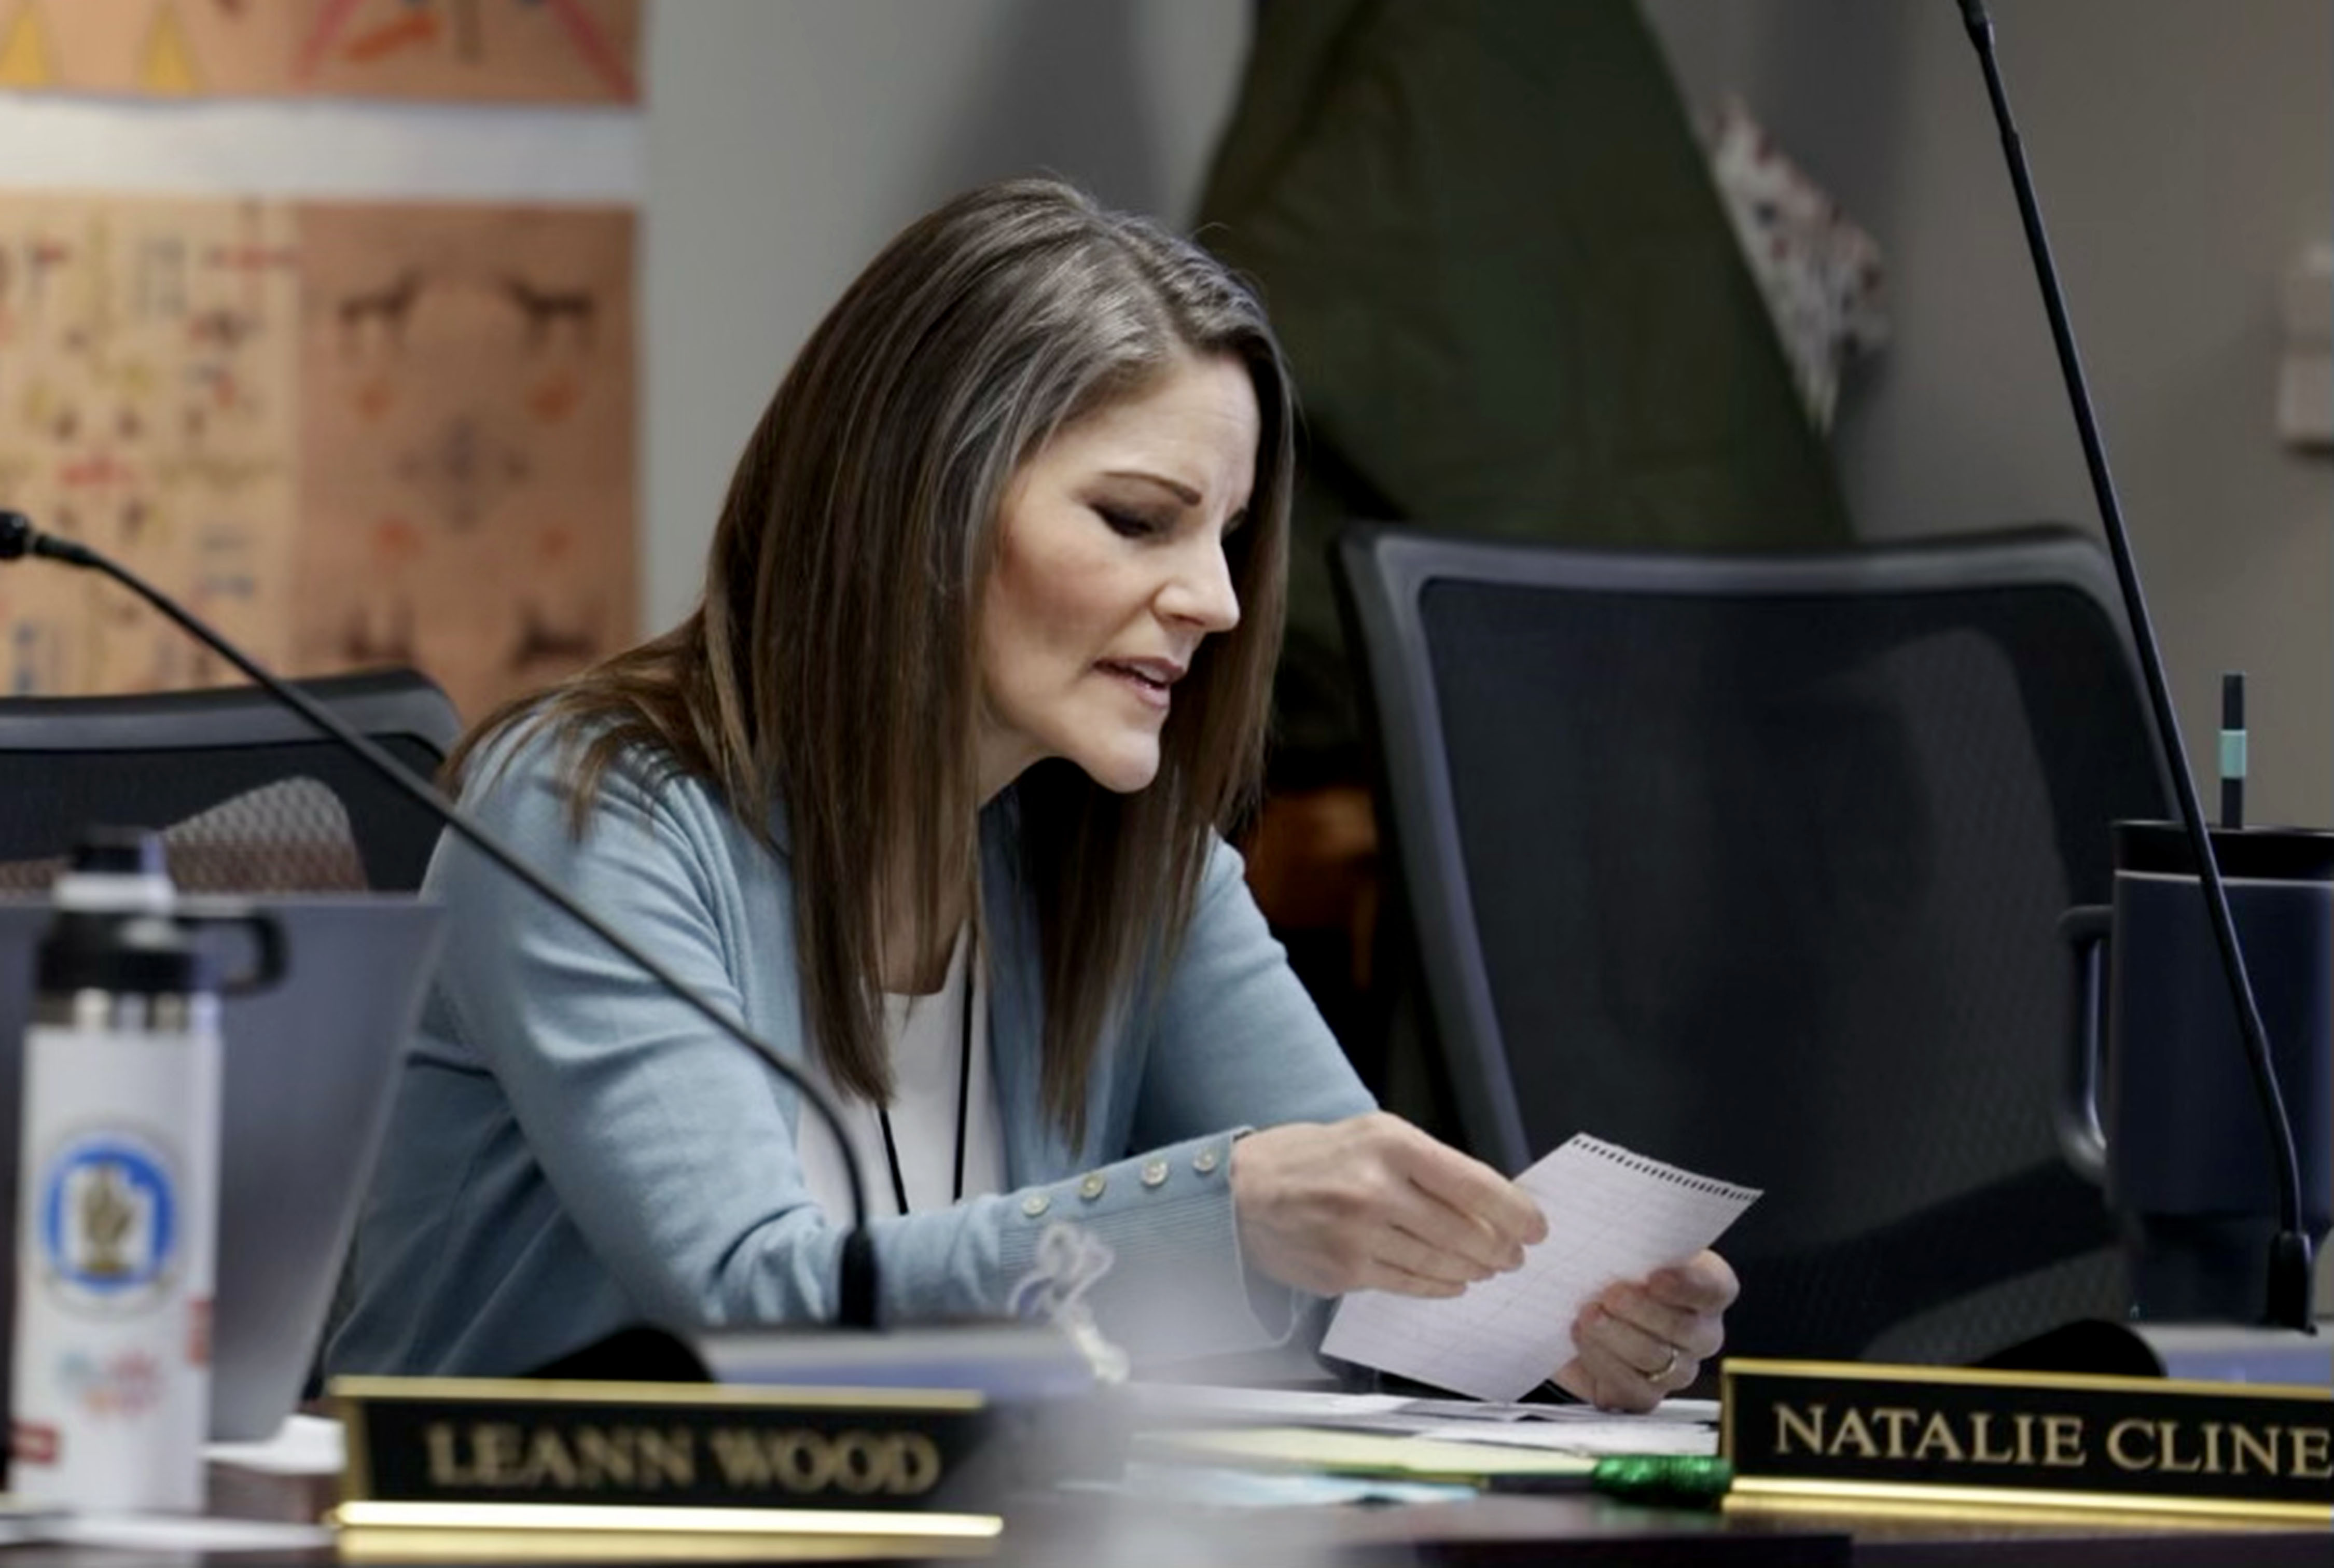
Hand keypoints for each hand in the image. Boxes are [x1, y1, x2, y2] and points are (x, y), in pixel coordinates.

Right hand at [1229, 1112, 1547, 1297]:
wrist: (1245, 1192)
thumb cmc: (1314, 1158)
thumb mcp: (1373, 1135)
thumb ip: (1427, 1165)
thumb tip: (1486, 1201)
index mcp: (1392, 1145)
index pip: (1474, 1184)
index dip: (1514, 1211)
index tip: (1536, 1226)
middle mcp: (1376, 1189)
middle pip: (1463, 1231)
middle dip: (1499, 1248)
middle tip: (1514, 1255)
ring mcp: (1359, 1235)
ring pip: (1440, 1263)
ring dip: (1473, 1269)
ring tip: (1487, 1268)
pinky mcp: (1345, 1271)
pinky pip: (1409, 1284)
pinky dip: (1439, 1286)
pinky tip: (1453, 1281)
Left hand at [1552, 1250, 1738, 1411]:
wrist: (1582, 1298)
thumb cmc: (1612, 1264)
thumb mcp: (1623, 1240)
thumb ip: (1629, 1233)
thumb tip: (1589, 1228)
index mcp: (1708, 1288)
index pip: (1714, 1288)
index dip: (1687, 1284)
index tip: (1654, 1276)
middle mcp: (1699, 1333)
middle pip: (1686, 1331)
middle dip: (1643, 1312)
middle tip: (1609, 1295)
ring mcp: (1674, 1369)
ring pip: (1656, 1362)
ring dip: (1616, 1339)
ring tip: (1587, 1317)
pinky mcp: (1642, 1395)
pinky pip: (1630, 1391)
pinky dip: (1600, 1366)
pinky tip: (1578, 1342)